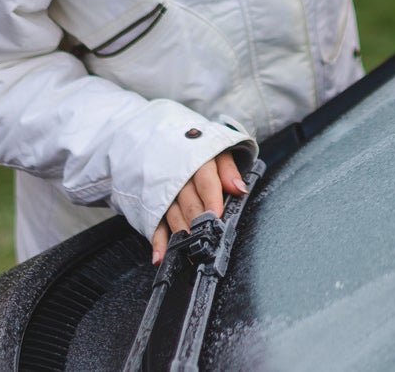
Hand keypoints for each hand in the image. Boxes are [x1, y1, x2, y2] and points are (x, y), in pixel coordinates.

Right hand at [150, 149, 247, 263]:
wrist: (163, 138)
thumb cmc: (198, 149)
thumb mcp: (217, 150)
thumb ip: (228, 170)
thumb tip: (239, 189)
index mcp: (197, 161)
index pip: (205, 181)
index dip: (211, 199)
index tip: (216, 215)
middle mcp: (178, 178)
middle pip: (189, 202)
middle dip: (198, 222)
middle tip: (206, 239)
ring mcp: (164, 192)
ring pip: (173, 215)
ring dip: (181, 235)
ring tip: (189, 251)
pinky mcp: (155, 204)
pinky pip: (156, 223)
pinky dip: (157, 241)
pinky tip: (160, 256)